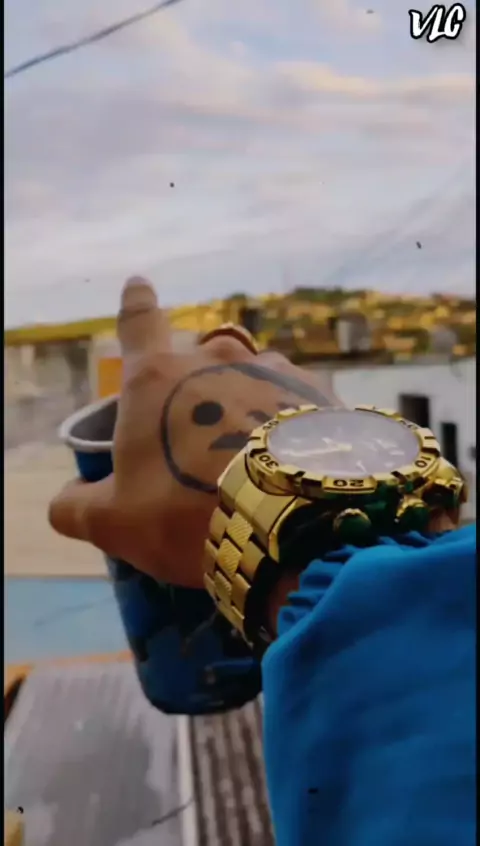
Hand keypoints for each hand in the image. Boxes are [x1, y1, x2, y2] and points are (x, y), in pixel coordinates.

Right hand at [48, 277, 338, 588]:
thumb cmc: (187, 513)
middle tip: (200, 440)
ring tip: (253, 458)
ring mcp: (274, 370)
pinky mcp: (319, 395)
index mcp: (158, 376)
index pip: (138, 322)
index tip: (139, 283)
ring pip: (250, 378)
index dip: (136, 304)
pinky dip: (287, 424)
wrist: (292, 524)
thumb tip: (67, 501)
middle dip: (195, 389)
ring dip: (245, 406)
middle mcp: (216, 359)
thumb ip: (80, 505)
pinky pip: (293, 402)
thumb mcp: (115, 522)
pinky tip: (293, 460)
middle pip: (199, 360)